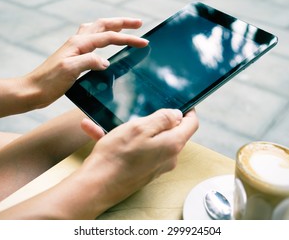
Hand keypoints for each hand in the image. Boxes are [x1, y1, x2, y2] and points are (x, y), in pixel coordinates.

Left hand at [23, 18, 147, 107]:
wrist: (32, 90)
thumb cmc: (48, 82)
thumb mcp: (69, 71)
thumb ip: (88, 61)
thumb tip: (106, 61)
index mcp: (79, 44)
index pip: (109, 37)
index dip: (128, 39)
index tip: (144, 43)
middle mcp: (77, 42)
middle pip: (103, 25)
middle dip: (123, 23)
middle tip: (139, 23)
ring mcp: (74, 48)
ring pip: (97, 29)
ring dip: (112, 26)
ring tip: (124, 27)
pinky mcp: (73, 56)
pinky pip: (91, 39)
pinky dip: (102, 36)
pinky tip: (103, 42)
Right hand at [78, 109, 198, 215]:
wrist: (97, 186)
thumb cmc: (117, 156)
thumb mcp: (140, 128)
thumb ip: (163, 119)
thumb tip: (178, 114)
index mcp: (172, 144)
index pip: (191, 124)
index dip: (187, 111)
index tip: (180, 103)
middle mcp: (168, 157)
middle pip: (170, 132)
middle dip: (155, 121)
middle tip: (138, 113)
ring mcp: (156, 166)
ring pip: (150, 141)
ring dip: (132, 130)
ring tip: (110, 124)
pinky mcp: (143, 172)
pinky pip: (137, 151)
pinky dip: (123, 142)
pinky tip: (98, 133)